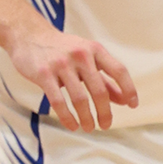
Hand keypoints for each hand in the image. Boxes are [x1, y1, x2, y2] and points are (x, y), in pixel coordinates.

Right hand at [7, 25, 137, 130]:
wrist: (30, 35)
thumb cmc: (64, 50)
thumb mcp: (88, 58)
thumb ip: (105, 78)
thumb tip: (124, 100)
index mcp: (95, 50)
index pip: (119, 71)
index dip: (128, 89)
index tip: (132, 105)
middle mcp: (81, 55)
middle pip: (100, 90)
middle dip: (105, 112)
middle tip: (105, 125)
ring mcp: (61, 64)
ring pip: (80, 99)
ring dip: (87, 118)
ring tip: (89, 128)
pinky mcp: (44, 74)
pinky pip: (58, 101)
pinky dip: (68, 117)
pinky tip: (73, 125)